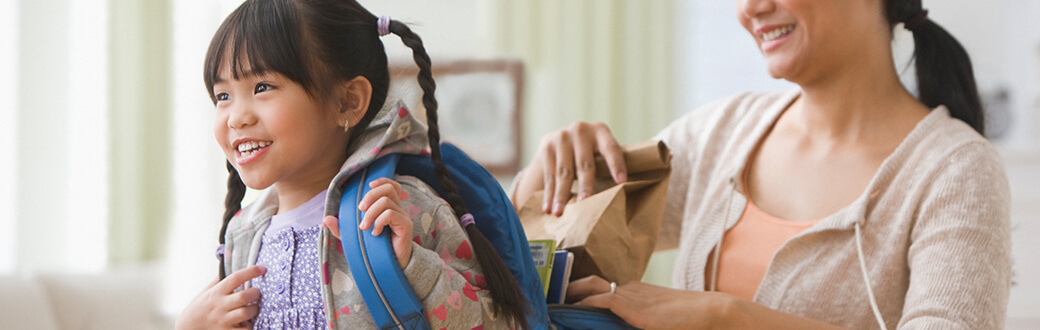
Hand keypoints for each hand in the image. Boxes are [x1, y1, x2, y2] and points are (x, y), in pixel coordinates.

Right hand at [175, 265, 265, 329]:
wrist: (186, 328)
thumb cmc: (199, 308)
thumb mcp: (206, 291)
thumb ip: (219, 279)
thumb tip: (227, 260)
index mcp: (216, 292)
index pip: (235, 278)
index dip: (250, 272)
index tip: (262, 268)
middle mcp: (220, 305)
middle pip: (243, 296)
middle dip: (255, 293)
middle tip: (256, 293)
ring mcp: (223, 320)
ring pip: (246, 312)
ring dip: (254, 309)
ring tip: (253, 308)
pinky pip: (245, 329)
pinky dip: (250, 325)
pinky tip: (247, 322)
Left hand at [325, 178, 413, 267]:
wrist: (389, 268)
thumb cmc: (374, 251)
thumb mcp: (354, 238)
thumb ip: (341, 228)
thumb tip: (326, 219)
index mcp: (389, 208)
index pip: (391, 186)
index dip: (381, 181)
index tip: (368, 185)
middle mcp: (398, 209)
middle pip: (387, 189)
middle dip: (370, 196)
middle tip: (360, 210)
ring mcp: (402, 217)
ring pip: (386, 201)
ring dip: (370, 213)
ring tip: (364, 228)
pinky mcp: (406, 226)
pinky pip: (390, 214)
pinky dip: (379, 222)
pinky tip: (375, 233)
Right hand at [514, 122, 625, 215]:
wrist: (563, 139)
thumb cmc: (591, 153)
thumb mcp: (601, 152)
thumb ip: (608, 166)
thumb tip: (620, 197)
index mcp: (600, 131)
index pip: (611, 148)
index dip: (616, 165)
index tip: (621, 183)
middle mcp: (580, 130)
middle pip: (584, 163)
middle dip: (585, 185)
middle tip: (584, 203)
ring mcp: (561, 137)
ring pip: (563, 172)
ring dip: (561, 195)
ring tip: (560, 212)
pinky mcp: (546, 147)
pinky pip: (549, 176)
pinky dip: (548, 194)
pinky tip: (548, 208)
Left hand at [568, 275, 742, 329]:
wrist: (711, 312)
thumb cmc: (690, 320)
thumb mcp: (658, 321)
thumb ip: (639, 323)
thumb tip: (626, 326)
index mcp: (636, 292)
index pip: (601, 287)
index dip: (580, 293)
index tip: (563, 302)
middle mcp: (630, 289)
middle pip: (590, 282)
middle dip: (568, 290)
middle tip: (550, 301)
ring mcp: (632, 295)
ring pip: (591, 287)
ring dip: (570, 296)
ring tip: (552, 305)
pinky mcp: (635, 305)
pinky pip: (602, 300)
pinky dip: (584, 304)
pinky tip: (570, 310)